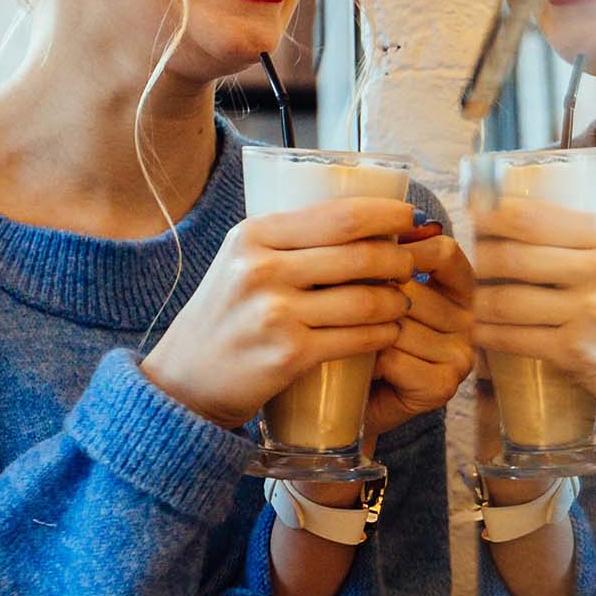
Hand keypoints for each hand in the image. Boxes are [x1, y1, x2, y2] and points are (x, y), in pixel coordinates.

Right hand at [143, 194, 428, 429]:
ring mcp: (275, 313)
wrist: (185, 380)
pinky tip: (390, 332)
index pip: (339, 215)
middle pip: (360, 255)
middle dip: (399, 259)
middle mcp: (262, 268)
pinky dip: (383, 334)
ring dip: (397, 300)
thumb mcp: (242, 262)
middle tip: (411, 265)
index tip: (410, 218)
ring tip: (402, 301)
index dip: (387, 215)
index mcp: (254, 235)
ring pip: (365, 299)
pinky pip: (357, 338)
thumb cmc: (225, 316)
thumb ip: (288, 241)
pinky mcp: (289, 354)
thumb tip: (361, 219)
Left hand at [362, 225, 472, 440]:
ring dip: (363, 329)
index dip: (403, 249)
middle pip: (416, 288)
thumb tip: (375, 217)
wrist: (344, 401)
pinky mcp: (442, 387)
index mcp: (460, 288)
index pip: (444, 252)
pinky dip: (369, 359)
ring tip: (343, 337)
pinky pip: (397, 357)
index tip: (363, 255)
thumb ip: (382, 255)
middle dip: (369, 295)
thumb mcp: (373, 287)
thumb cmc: (356, 334)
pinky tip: (358, 365)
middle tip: (334, 304)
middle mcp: (468, 321)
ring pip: (401, 324)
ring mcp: (460, 356)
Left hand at [472, 195, 595, 427]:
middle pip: (511, 256)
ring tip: (470, 300)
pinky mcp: (576, 351)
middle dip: (478, 261)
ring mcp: (590, 311)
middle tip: (466, 265)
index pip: (532, 217)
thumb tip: (514, 216)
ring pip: (505, 299)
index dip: (490, 216)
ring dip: (478, 302)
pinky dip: (488, 335)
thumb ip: (583, 240)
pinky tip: (480, 331)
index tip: (472, 218)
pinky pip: (512, 338)